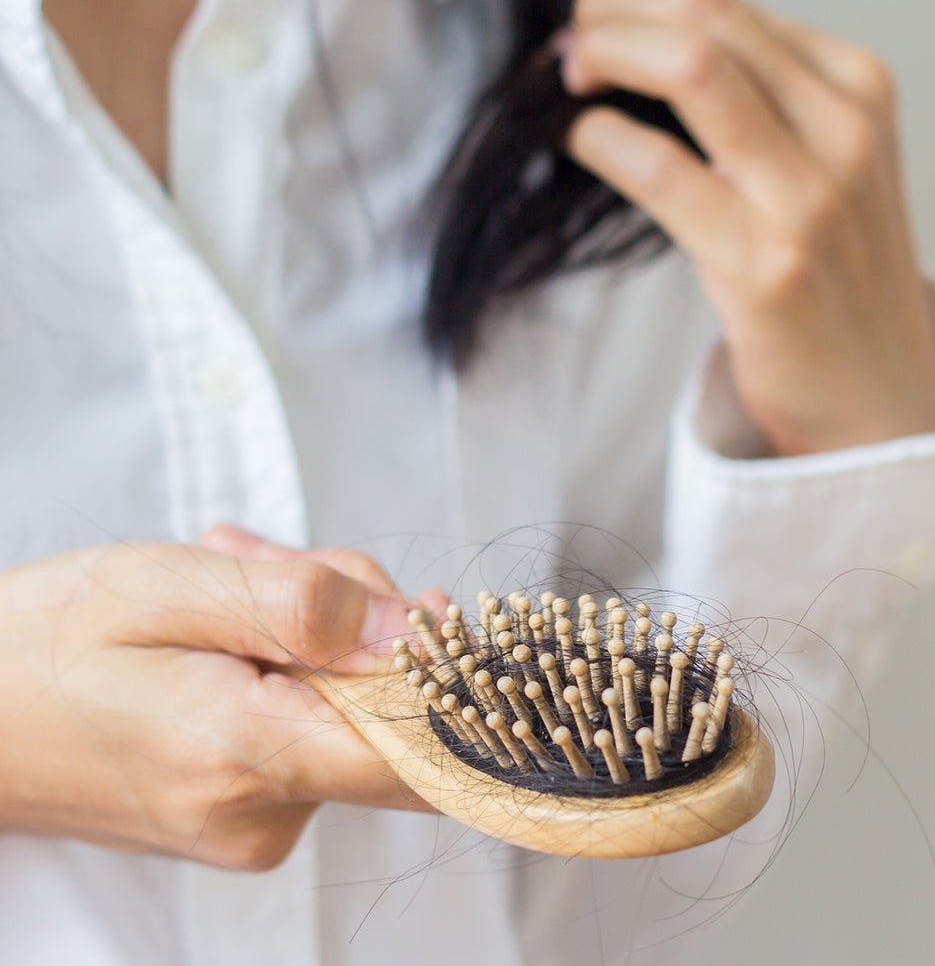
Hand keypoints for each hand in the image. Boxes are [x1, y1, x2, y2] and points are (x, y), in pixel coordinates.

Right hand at [0, 532, 437, 870]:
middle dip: (354, 614)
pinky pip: (311, 721)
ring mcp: (254, 821)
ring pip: (350, 704)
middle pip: (388, 707)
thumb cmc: (42, 644)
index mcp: (247, 759)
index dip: (445, 670)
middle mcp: (263, 814)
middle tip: (273, 559)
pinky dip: (290, 659)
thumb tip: (416, 628)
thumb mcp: (173, 588)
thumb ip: (305, 607)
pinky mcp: (245, 809)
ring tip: (233, 576)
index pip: (419, 750)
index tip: (427, 607)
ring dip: (313, 625)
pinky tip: (230, 620)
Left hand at [562, 0, 934, 456]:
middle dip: (614, 11)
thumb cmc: (833, 275)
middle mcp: (844, 129)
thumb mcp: (824, 163)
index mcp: (858, 90)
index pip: (726, 3)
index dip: (640, 0)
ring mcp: (811, 197)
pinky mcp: (767, 264)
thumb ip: (761, 102)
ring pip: (689, 70)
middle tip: (573, 42)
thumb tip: (646, 48)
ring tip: (570, 80)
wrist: (875, 391)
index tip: (597, 23)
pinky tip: (583, 140)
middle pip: (705, 15)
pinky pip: (663, 170)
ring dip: (606, 57)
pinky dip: (604, 140)